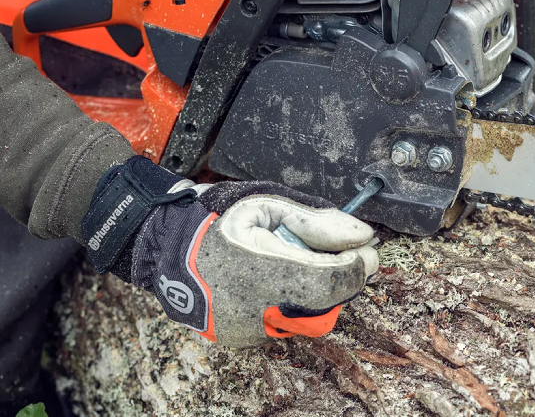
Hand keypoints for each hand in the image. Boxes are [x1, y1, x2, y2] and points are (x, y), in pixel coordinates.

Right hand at [82, 157, 377, 346]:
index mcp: (260, 270)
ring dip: (318, 290)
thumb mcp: (266, 204)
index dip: (358, 267)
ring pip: (309, 317)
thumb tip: (362, 234)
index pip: (331, 282)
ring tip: (298, 259)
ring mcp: (246, 328)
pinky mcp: (241, 337)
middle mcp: (254, 308)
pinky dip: (293, 301)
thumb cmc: (213, 217)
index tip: (367, 250)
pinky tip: (277, 277)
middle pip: (325, 304)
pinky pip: (285, 323)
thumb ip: (317, 221)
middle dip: (341, 277)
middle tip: (339, 252)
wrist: (161, 244)